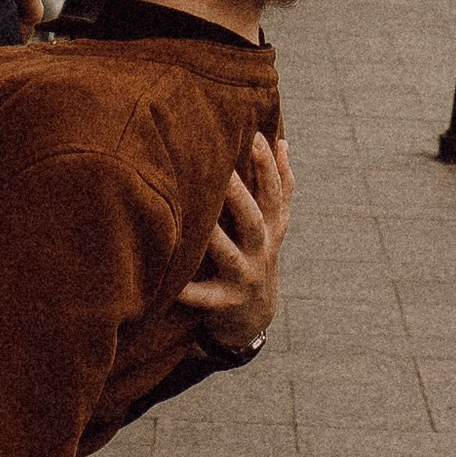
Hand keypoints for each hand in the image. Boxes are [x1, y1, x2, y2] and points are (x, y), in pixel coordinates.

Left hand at [177, 129, 291, 353]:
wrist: (254, 318)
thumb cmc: (256, 256)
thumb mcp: (274, 225)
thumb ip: (278, 186)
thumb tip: (282, 141)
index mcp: (272, 229)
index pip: (274, 194)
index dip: (268, 167)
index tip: (255, 137)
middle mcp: (262, 251)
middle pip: (252, 219)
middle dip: (239, 195)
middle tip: (223, 170)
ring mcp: (245, 278)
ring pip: (230, 255)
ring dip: (214, 238)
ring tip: (198, 218)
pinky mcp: (226, 303)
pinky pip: (205, 297)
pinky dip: (190, 291)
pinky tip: (172, 284)